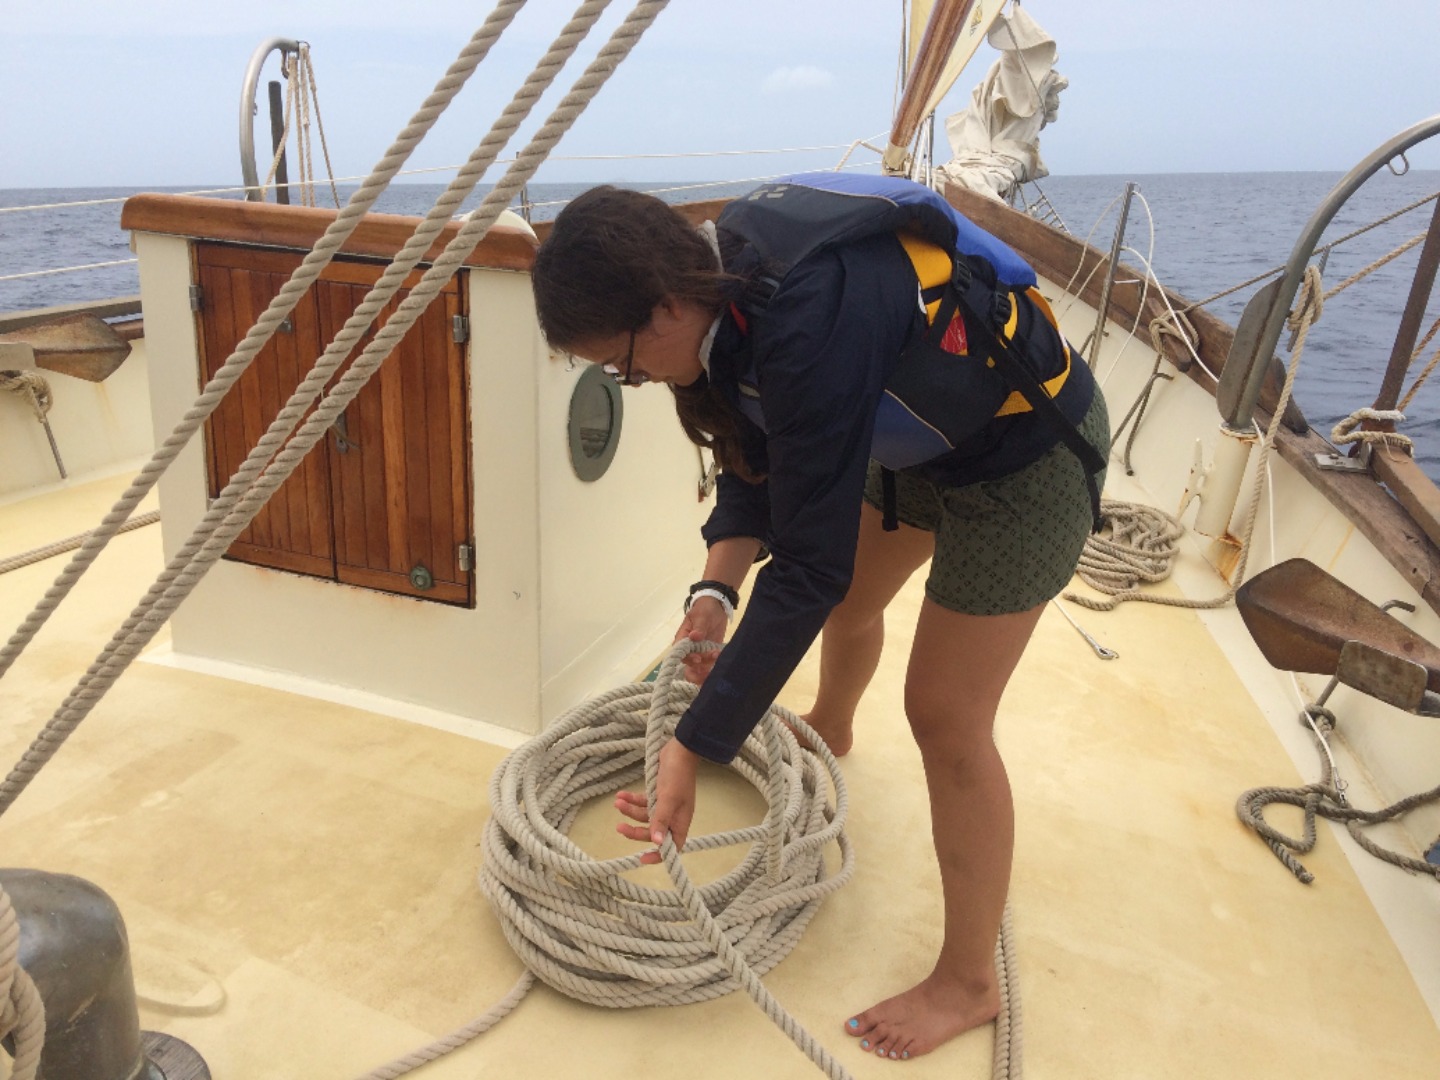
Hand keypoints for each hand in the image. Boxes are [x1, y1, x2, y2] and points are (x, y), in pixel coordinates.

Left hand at [614, 738, 699, 864]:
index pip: (672, 846)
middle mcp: (673, 816)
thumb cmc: (677, 776)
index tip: (642, 859)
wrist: (679, 750)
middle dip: (635, 831)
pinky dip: (632, 800)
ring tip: (617, 802)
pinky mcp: (657, 794)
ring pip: (644, 816)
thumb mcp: (668, 799)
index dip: (659, 855)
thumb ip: (661, 820)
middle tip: (619, 827)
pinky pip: (642, 802)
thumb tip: (658, 843)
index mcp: (680, 821)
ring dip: (630, 811)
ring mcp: (665, 805)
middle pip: (653, 832)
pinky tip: (621, 795)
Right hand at [674, 596, 726, 684]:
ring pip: (700, 666)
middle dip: (698, 668)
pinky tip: (720, 657)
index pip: (680, 652)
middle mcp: (690, 648)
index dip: (688, 658)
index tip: (698, 658)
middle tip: (709, 664)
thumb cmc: (705, 609)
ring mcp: (700, 651)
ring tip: (717, 655)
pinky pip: (710, 663)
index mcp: (683, 638)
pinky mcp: (710, 652)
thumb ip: (699, 627)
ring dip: (708, 665)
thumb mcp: (702, 615)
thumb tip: (694, 637)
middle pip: (689, 663)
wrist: (717, 606)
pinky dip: (715, 664)